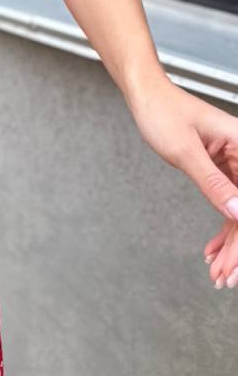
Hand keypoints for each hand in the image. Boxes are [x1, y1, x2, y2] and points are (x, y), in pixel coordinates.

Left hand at [127, 76, 237, 288]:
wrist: (147, 96)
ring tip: (216, 272)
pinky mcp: (225, 171)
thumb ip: (212, 182)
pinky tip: (211, 252)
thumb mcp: (184, 150)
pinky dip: (223, 231)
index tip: (236, 266)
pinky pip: (231, 206)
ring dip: (232, 246)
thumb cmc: (163, 112)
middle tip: (223, 278)